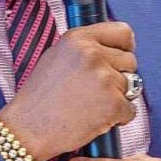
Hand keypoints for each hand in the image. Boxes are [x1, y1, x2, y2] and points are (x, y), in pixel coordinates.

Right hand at [0, 22, 137, 160]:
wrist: (29, 128)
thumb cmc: (39, 96)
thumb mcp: (56, 56)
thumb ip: (84, 48)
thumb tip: (111, 48)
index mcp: (78, 38)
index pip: (122, 32)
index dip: (125, 47)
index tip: (120, 57)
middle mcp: (93, 53)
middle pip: (130, 60)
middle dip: (119, 75)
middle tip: (96, 90)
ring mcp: (104, 78)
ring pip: (131, 85)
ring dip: (118, 97)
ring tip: (91, 105)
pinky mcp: (113, 104)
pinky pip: (130, 109)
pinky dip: (118, 118)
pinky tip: (95, 118)